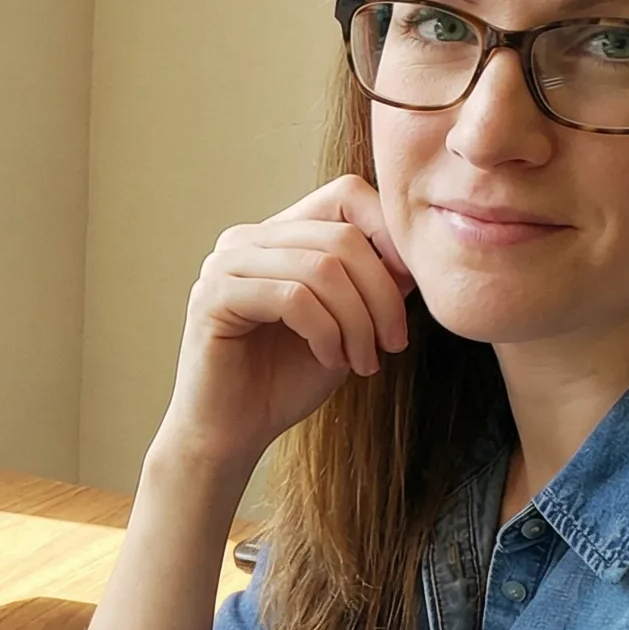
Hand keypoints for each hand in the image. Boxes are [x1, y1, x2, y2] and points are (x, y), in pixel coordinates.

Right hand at [152, 174, 415, 474]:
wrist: (231, 435)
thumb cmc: (285, 381)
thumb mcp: (346, 325)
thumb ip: (372, 284)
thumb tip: (414, 257)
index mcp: (277, 235)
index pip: (344, 194)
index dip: (388, 232)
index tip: (408, 289)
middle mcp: (246, 239)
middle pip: (342, 235)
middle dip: (382, 294)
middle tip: (393, 342)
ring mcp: (224, 265)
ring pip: (321, 267)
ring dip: (358, 321)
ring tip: (364, 360)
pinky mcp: (213, 298)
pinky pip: (292, 298)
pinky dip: (326, 332)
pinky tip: (330, 360)